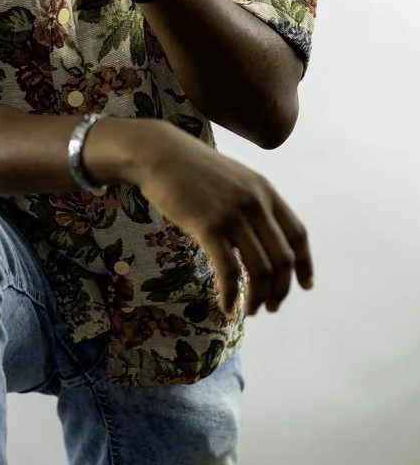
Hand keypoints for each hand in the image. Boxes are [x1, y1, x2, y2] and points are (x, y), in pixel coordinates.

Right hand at [125, 120, 313, 315]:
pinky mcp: (209, 226)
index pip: (298, 234)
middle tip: (271, 307)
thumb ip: (251, 203)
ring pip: (260, 270)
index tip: (305, 286)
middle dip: (280, 289)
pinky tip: (226, 307)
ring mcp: (233, 214)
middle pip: (283, 258)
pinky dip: (231, 295)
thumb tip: (258, 238)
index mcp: (265, 190)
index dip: (305, 264)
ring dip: (258, 298)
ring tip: (250, 311)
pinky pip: (228, 271)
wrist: (159, 153)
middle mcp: (255, 203)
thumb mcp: (233, 178)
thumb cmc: (191, 167)